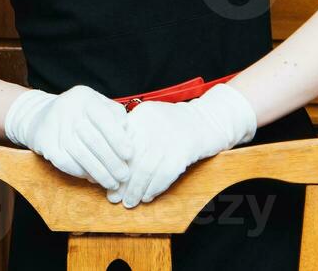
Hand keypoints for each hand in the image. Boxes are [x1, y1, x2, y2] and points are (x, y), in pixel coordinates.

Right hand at [4, 85, 133, 191]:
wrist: (41, 116)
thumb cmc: (80, 113)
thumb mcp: (98, 105)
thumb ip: (116, 116)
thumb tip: (129, 137)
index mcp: (84, 97)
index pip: (104, 118)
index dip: (118, 138)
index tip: (130, 155)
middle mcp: (67, 108)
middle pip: (93, 139)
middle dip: (112, 161)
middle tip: (125, 176)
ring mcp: (54, 126)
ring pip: (80, 154)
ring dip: (99, 173)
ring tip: (113, 183)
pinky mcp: (45, 142)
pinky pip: (67, 162)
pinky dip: (82, 173)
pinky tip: (93, 178)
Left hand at [109, 83, 257, 206]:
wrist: (211, 120)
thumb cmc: (178, 124)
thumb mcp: (152, 120)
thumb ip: (134, 134)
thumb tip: (112, 163)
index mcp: (142, 114)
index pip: (121, 144)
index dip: (112, 166)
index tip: (106, 181)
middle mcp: (153, 123)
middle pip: (132, 157)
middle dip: (121, 181)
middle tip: (113, 197)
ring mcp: (170, 136)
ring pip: (146, 168)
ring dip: (135, 189)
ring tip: (129, 202)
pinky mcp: (185, 150)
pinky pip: (165, 174)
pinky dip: (154, 188)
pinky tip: (147, 197)